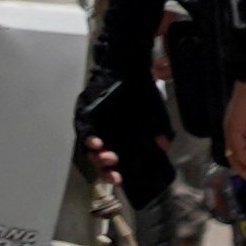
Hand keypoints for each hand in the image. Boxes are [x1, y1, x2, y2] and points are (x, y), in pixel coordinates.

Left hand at [75, 69, 176, 200]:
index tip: (120, 179)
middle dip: (104, 168)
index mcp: (118, 137)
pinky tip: (96, 141)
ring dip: (95, 155)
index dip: (112, 173)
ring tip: (106, 155)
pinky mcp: (84, 111)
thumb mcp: (154, 113)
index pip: (110, 162)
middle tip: (113, 170)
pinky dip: (87, 136)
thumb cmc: (142, 91)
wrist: (130, 66)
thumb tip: (162, 146)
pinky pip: (82, 127)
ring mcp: (92, 123)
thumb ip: (158, 130)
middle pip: (96, 158)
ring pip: (87, 146)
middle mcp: (103, 133)